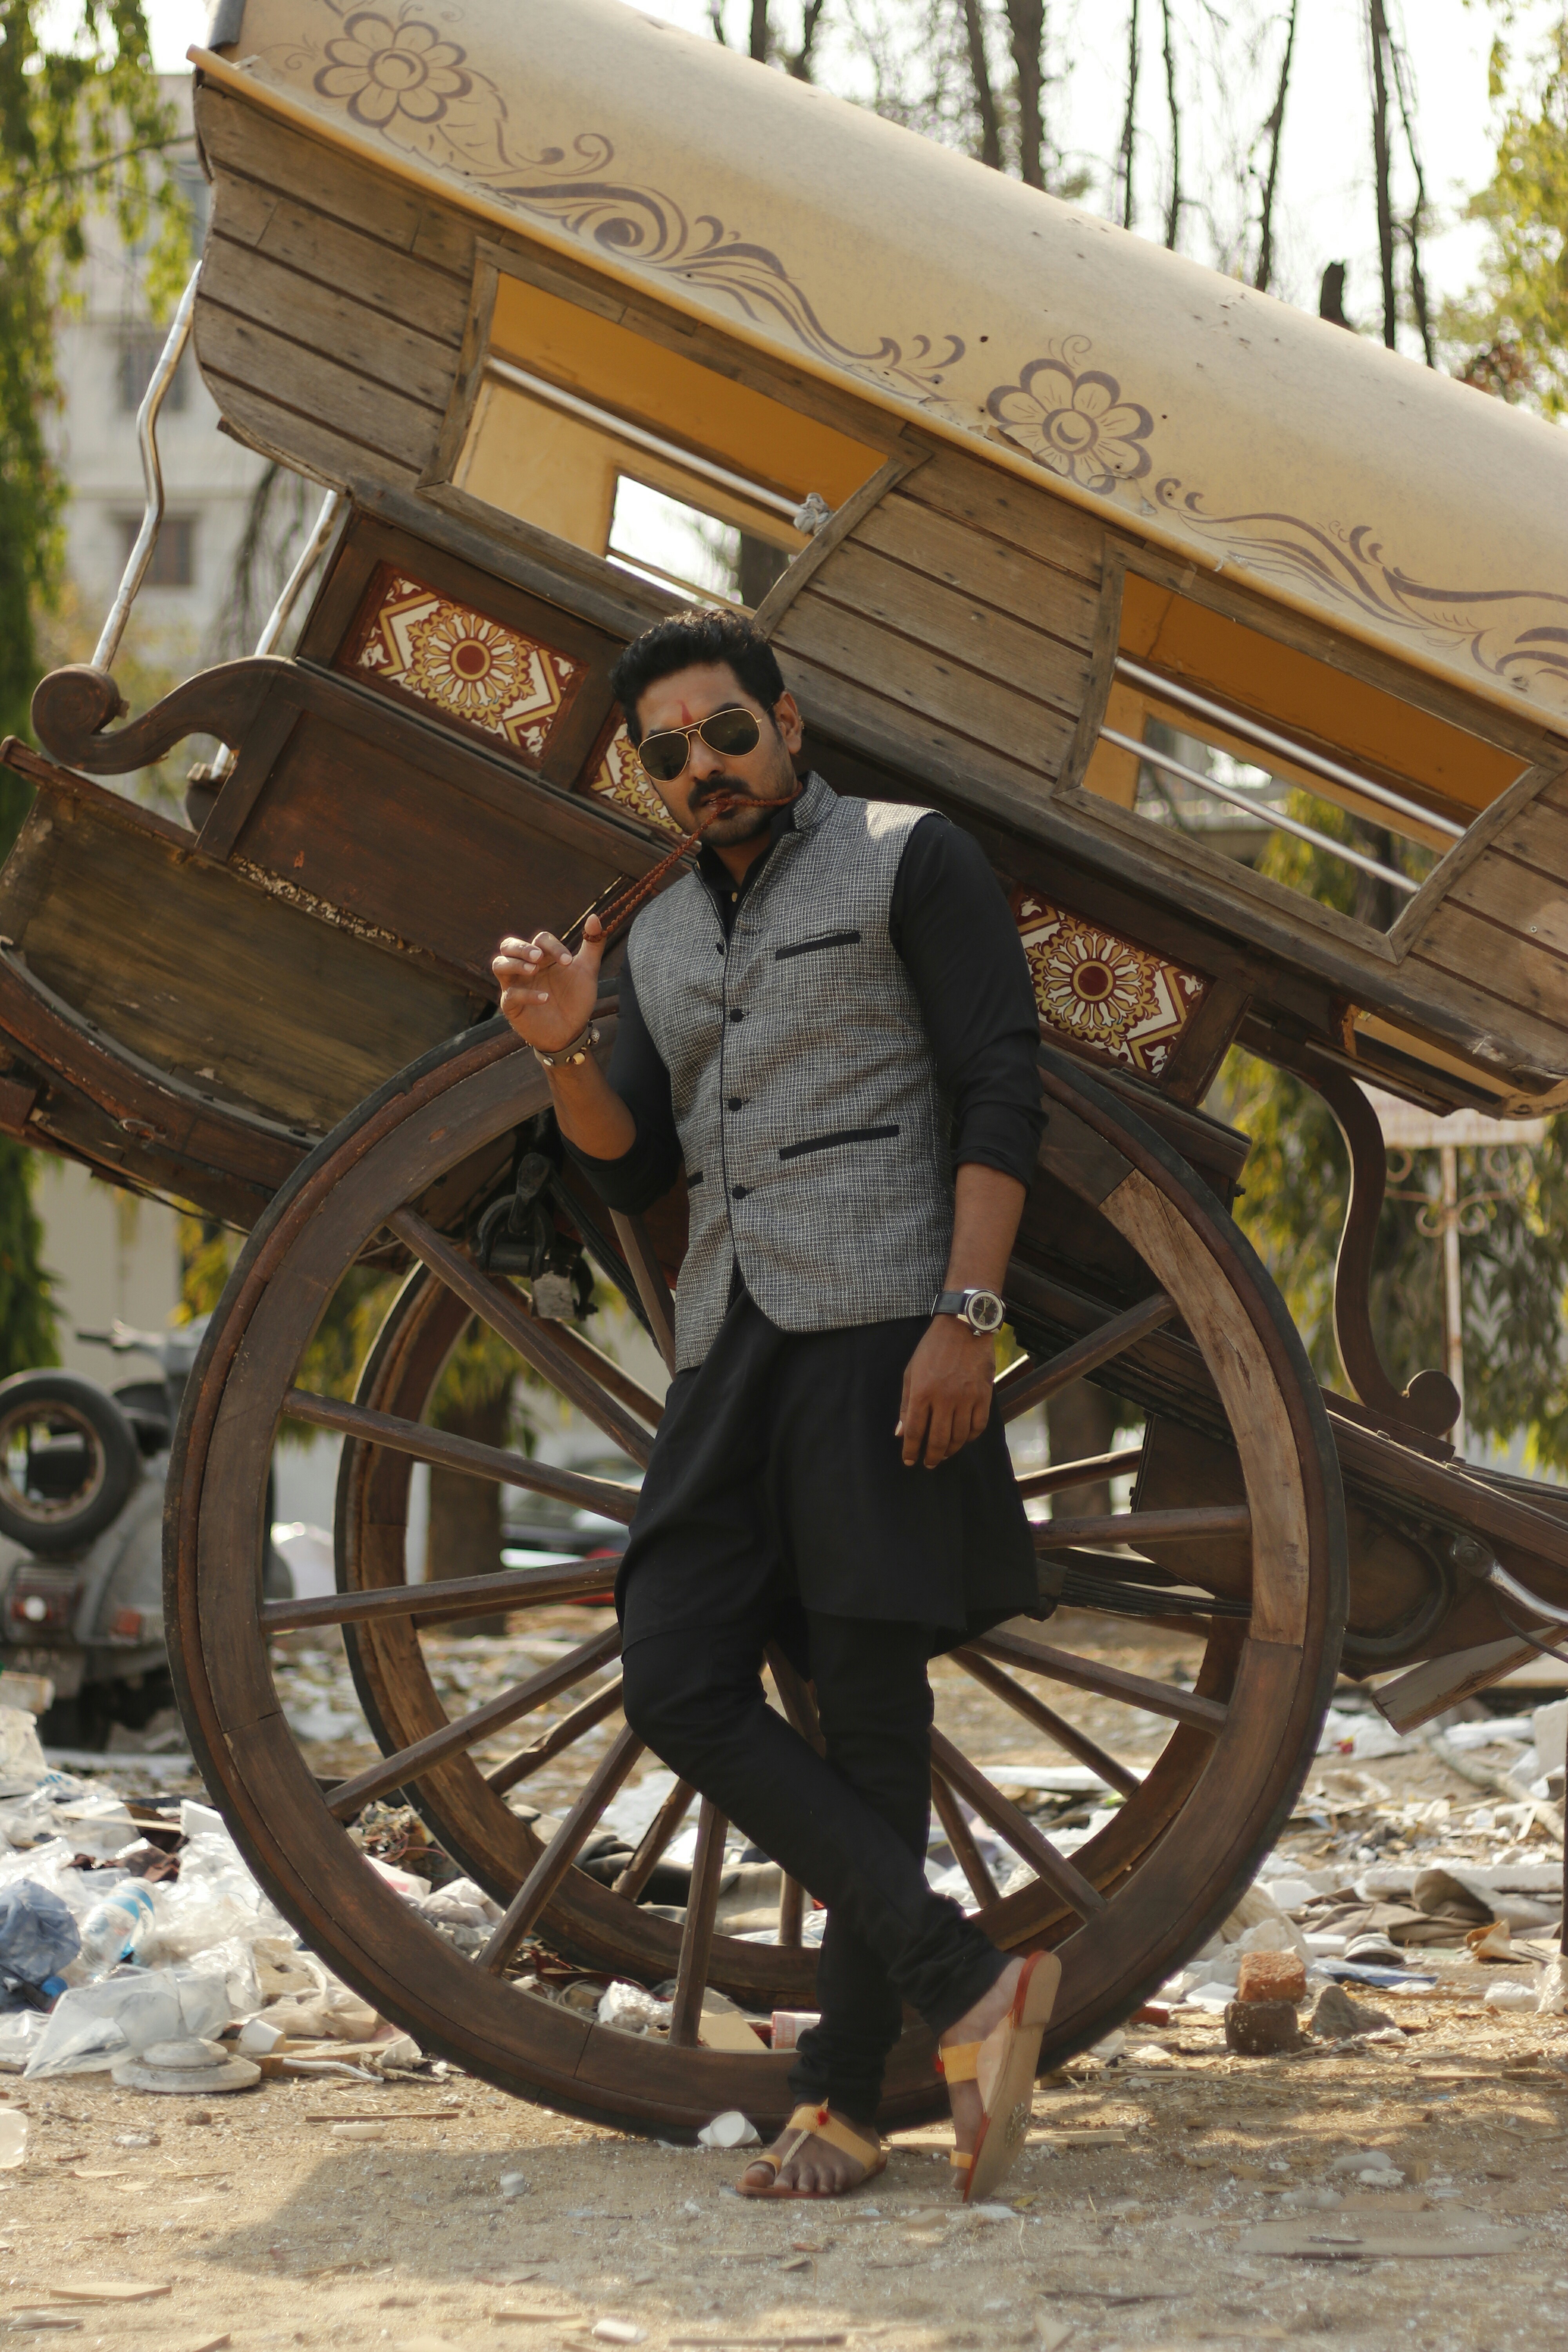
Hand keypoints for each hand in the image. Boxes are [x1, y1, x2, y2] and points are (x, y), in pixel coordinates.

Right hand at [493, 916, 603, 1051]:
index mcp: (542, 956)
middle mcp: (525, 967)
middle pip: (509, 945)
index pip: (540, 940)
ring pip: (499, 964)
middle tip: (538, 957)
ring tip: (534, 970)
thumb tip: (596, 916)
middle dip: (522, 948)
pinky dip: (526, 994)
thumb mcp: (588, 971)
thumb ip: (593, 944)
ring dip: (515, 964)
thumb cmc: (576, 999)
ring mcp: (515, 985)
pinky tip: (545, 998)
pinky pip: (510, 995)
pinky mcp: (511, 1006)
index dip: (552, 947)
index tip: (567, 962)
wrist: (573, 1031)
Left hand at [897, 1316, 993, 1467]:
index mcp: (922, 1392)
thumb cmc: (932, 1349)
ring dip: (950, 1450)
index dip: (911, 1451)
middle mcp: (944, 1398)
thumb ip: (906, 1404)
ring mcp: (966, 1398)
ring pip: (959, 1437)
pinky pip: (978, 1426)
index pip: (915, 1432)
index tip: (909, 1461)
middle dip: (931, 1456)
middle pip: (938, 1439)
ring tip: (944, 1454)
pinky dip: (971, 1437)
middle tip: (929, 1463)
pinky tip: (964, 1439)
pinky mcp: (983, 1395)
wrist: (963, 1327)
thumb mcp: (911, 1372)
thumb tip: (901, 1433)